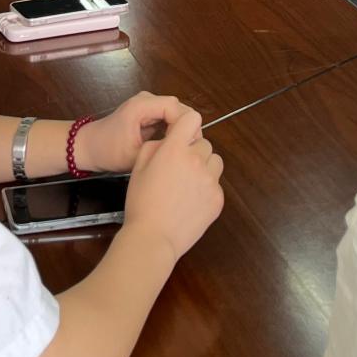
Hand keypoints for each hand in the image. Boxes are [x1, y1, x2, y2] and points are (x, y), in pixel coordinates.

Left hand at [75, 92, 191, 173]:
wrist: (89, 146)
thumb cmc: (109, 151)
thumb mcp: (136, 155)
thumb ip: (161, 148)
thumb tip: (184, 148)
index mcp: (142, 105)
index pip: (175, 107)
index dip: (186, 125)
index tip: (189, 146)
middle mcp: (147, 99)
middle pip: (178, 107)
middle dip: (186, 127)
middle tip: (189, 150)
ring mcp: (147, 104)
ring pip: (175, 112)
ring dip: (180, 128)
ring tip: (183, 148)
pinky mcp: (148, 111)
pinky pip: (168, 116)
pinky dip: (174, 128)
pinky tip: (174, 144)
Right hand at [122, 107, 223, 263]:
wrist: (153, 237)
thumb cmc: (141, 202)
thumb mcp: (138, 166)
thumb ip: (155, 146)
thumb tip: (168, 140)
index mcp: (174, 149)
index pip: (192, 119)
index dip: (186, 125)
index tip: (180, 136)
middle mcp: (196, 160)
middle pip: (204, 143)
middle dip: (193, 151)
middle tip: (179, 168)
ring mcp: (210, 180)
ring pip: (215, 161)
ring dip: (205, 166)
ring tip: (189, 182)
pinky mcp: (218, 199)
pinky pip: (217, 184)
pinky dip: (208, 188)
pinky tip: (192, 201)